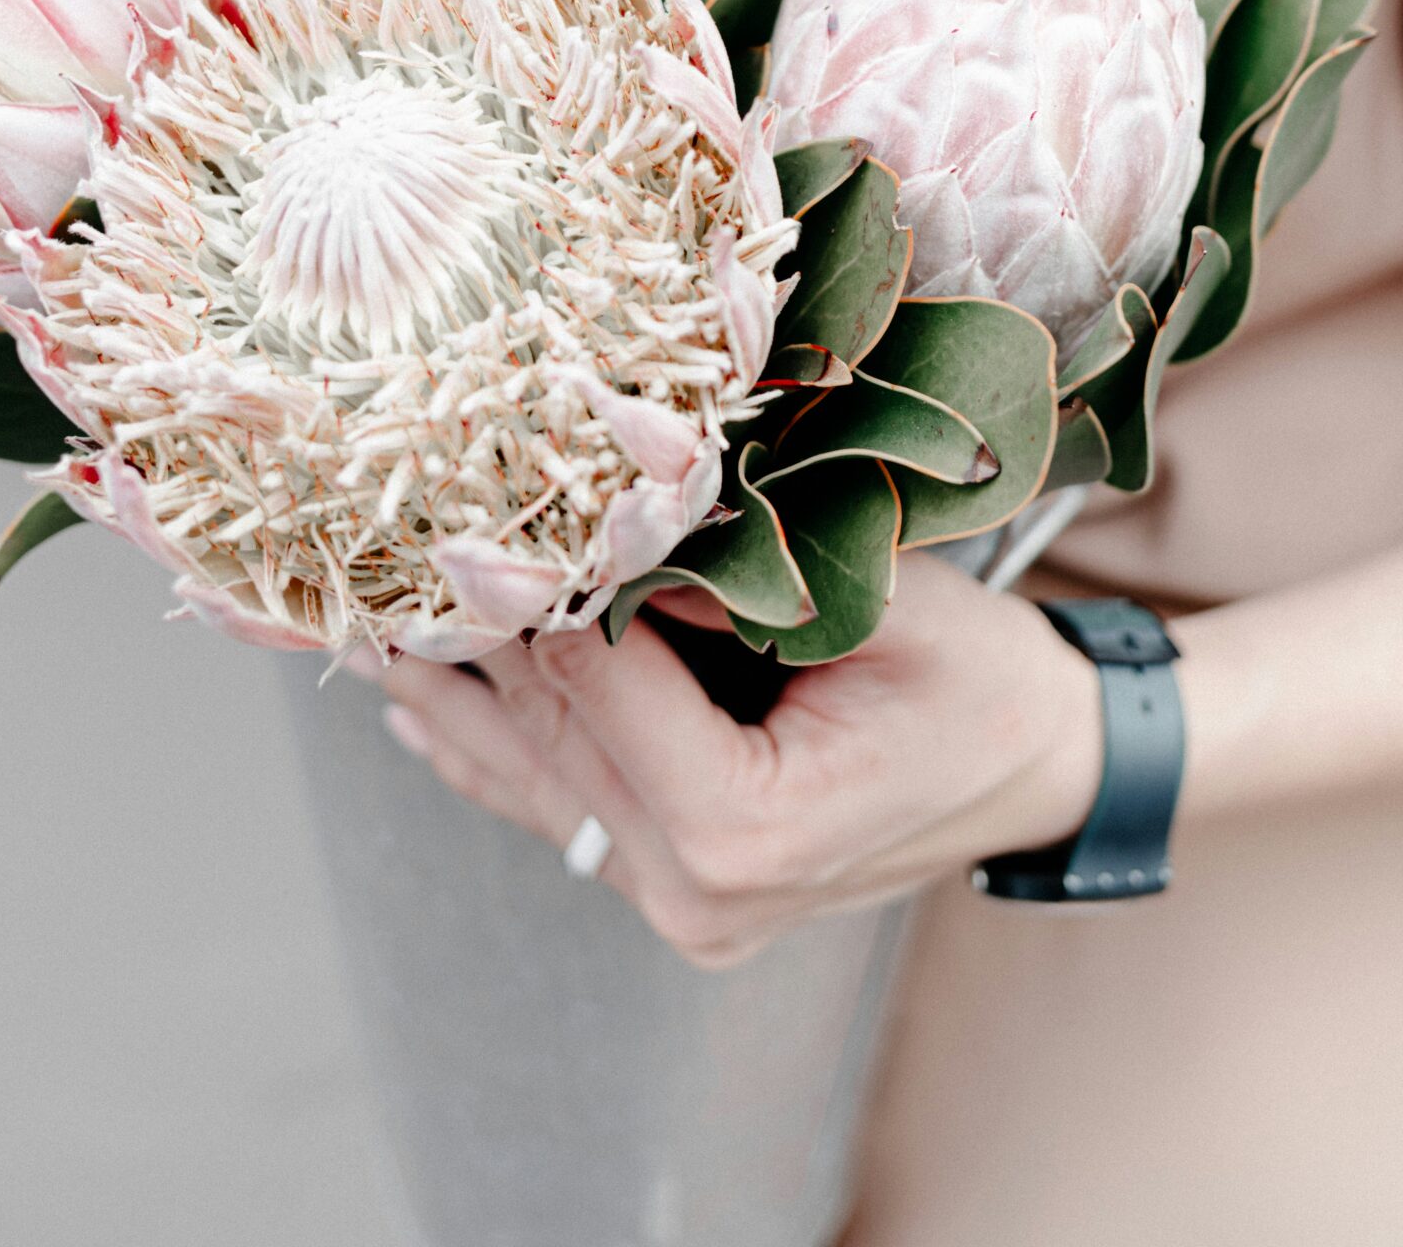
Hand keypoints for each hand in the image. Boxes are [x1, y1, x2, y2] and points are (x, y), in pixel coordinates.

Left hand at [351, 552, 1103, 967]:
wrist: (1046, 766)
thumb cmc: (986, 683)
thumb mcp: (883, 606)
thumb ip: (741, 577)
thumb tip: (604, 524)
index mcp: (748, 833)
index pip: (601, 683)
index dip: (536, 586)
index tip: (466, 499)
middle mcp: (697, 893)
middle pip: (553, 731)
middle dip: (471, 630)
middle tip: (377, 543)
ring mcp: (684, 903)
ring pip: (535, 777)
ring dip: (449, 692)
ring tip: (356, 618)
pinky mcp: (682, 887)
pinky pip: (562, 812)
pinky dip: (487, 753)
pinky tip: (420, 709)